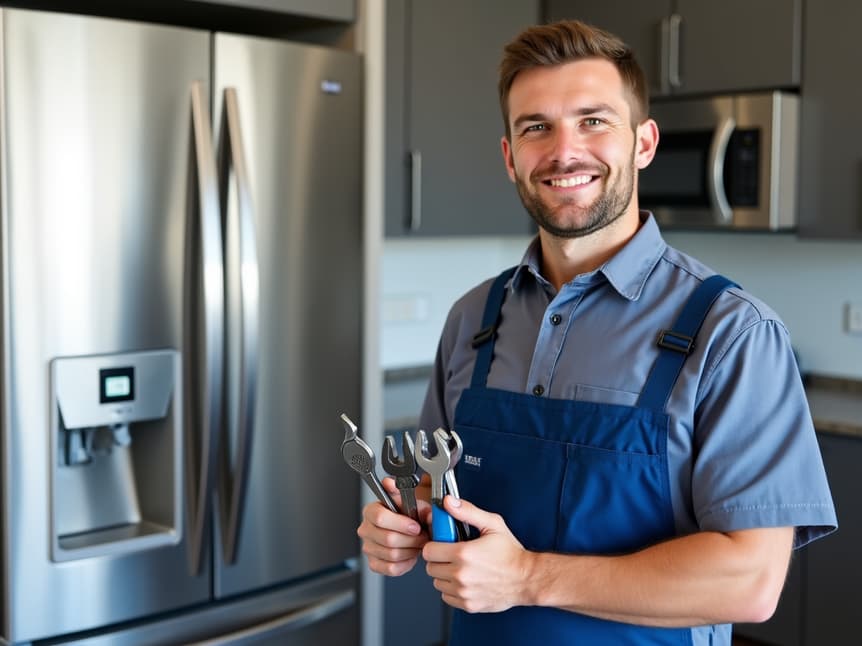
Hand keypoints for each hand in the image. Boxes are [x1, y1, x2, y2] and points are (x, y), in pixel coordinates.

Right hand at [357, 476, 431, 575]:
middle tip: (423, 536)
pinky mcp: (374, 563)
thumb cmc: (409, 515)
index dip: (401, 523)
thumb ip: (404, 494)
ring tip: (418, 544)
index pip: (379, 517)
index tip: (416, 526)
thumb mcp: (412, 502)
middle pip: (388, 539)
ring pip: (392, 554)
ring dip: (411, 551)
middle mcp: (366, 529)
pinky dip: (405, 563)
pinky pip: (391, 568)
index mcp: (371, 511)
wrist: (410, 530)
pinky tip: (410, 554)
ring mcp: (368, 547)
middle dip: (411, 540)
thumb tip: (391, 483)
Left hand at [423, 496, 530, 612]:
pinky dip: (451, 590)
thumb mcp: (492, 525)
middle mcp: (461, 575)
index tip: (442, 544)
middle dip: (439, 560)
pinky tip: (464, 581)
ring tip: (460, 568)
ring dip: (444, 575)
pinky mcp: (468, 605)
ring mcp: (464, 592)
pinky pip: (446, 597)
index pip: (429, 551)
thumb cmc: (511, 553)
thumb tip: (449, 502)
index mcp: (464, 554)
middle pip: (430, 568)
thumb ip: (468, 512)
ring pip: (437, 583)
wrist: (527, 579)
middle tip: (453, 555)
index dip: (435, 545)